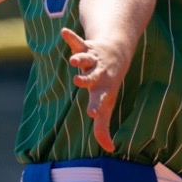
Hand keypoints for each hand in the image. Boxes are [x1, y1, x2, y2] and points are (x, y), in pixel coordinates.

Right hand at [60, 27, 130, 150]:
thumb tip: (109, 149)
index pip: (100, 100)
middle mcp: (98, 73)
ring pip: (85, 58)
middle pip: (92, 77)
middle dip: (86, 79)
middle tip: (79, 82)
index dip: (96, 106)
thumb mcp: (107, 104)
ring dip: (80, 58)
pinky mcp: (85, 47)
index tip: (92, 112)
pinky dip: (71, 37)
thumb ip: (103, 127)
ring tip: (74, 60)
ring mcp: (92, 59)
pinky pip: (77, 41)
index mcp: (102, 89)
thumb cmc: (108, 84)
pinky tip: (64, 32)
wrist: (117, 53)